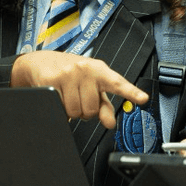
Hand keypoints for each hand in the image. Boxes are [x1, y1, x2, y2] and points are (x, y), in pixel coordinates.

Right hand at [10, 51, 148, 129]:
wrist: (42, 61)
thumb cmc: (71, 74)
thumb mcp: (91, 86)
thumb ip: (103, 105)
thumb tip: (110, 123)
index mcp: (99, 70)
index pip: (118, 83)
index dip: (131, 92)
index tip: (143, 99)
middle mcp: (85, 69)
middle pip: (91, 110)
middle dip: (84, 110)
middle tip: (78, 98)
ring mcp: (68, 73)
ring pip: (75, 112)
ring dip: (71, 111)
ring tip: (67, 96)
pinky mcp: (52, 80)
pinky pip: (60, 108)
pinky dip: (59, 108)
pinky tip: (58, 96)